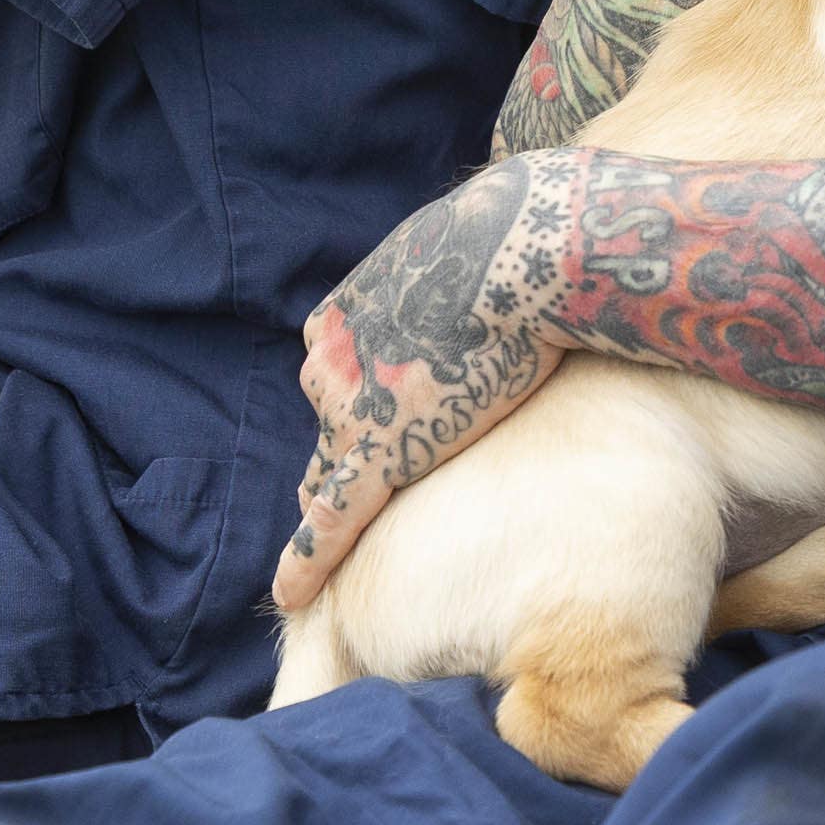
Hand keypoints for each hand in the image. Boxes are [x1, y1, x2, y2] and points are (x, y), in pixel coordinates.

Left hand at [271, 154, 584, 610]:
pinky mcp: (383, 451)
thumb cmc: (525, 234)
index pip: (338, 367)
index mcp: (354, 303)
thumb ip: (465, 255)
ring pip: (334, 460)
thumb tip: (518, 230)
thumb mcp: (472, 230)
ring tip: (337, 524)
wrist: (533, 250)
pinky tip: (291, 594)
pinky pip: (333, 517)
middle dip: (343, 437)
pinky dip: (309, 558)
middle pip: (333, 411)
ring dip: (342, 483)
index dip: (352, 395)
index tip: (362, 413)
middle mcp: (339, 353)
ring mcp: (357, 403)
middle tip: (346, 474)